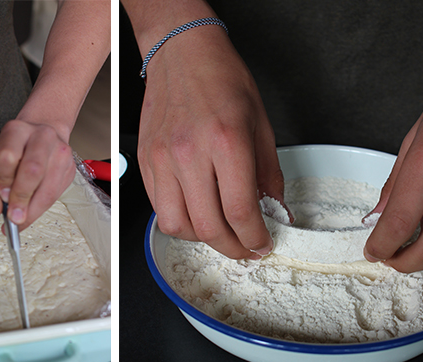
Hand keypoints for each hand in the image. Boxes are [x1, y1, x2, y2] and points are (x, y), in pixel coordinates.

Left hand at [0, 120, 75, 229]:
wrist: (42, 136)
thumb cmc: (18, 152)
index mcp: (17, 131)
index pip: (8, 156)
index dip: (4, 181)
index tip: (2, 197)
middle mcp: (42, 136)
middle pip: (33, 169)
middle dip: (22, 197)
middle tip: (13, 216)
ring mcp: (60, 151)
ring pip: (49, 186)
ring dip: (34, 208)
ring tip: (22, 218)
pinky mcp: (70, 166)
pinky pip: (57, 193)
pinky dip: (43, 207)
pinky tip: (33, 210)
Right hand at [138, 25, 284, 259]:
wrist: (181, 51)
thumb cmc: (221, 79)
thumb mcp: (261, 123)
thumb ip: (269, 173)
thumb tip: (276, 210)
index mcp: (227, 141)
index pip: (241, 211)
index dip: (255, 238)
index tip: (262, 244)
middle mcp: (190, 153)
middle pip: (209, 227)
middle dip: (232, 248)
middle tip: (245, 248)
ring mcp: (162, 159)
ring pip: (178, 225)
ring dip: (202, 239)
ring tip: (219, 231)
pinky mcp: (146, 161)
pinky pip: (158, 207)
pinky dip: (179, 220)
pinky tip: (196, 212)